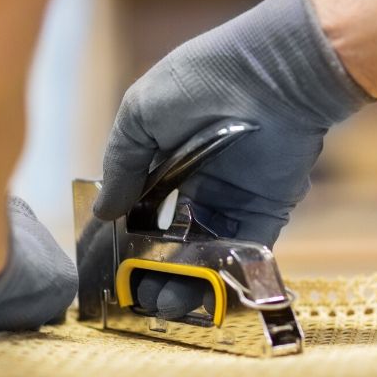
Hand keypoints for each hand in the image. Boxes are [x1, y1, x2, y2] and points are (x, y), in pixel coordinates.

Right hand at [93, 0, 369, 317]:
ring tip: (162, 305)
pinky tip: (199, 295)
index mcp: (165, 156)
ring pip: (203, 250)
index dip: (120, 235)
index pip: (138, 205)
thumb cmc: (202, 77)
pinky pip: (243, 250)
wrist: (275, 71)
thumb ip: (120, 163)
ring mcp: (232, 198)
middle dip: (151, 267)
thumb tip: (101, 212)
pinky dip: (222, 274)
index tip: (102, 266)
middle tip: (135, 295)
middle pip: (170, 236)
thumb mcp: (141, 112)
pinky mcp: (267, 211)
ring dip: (183, 279)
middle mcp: (198, 181)